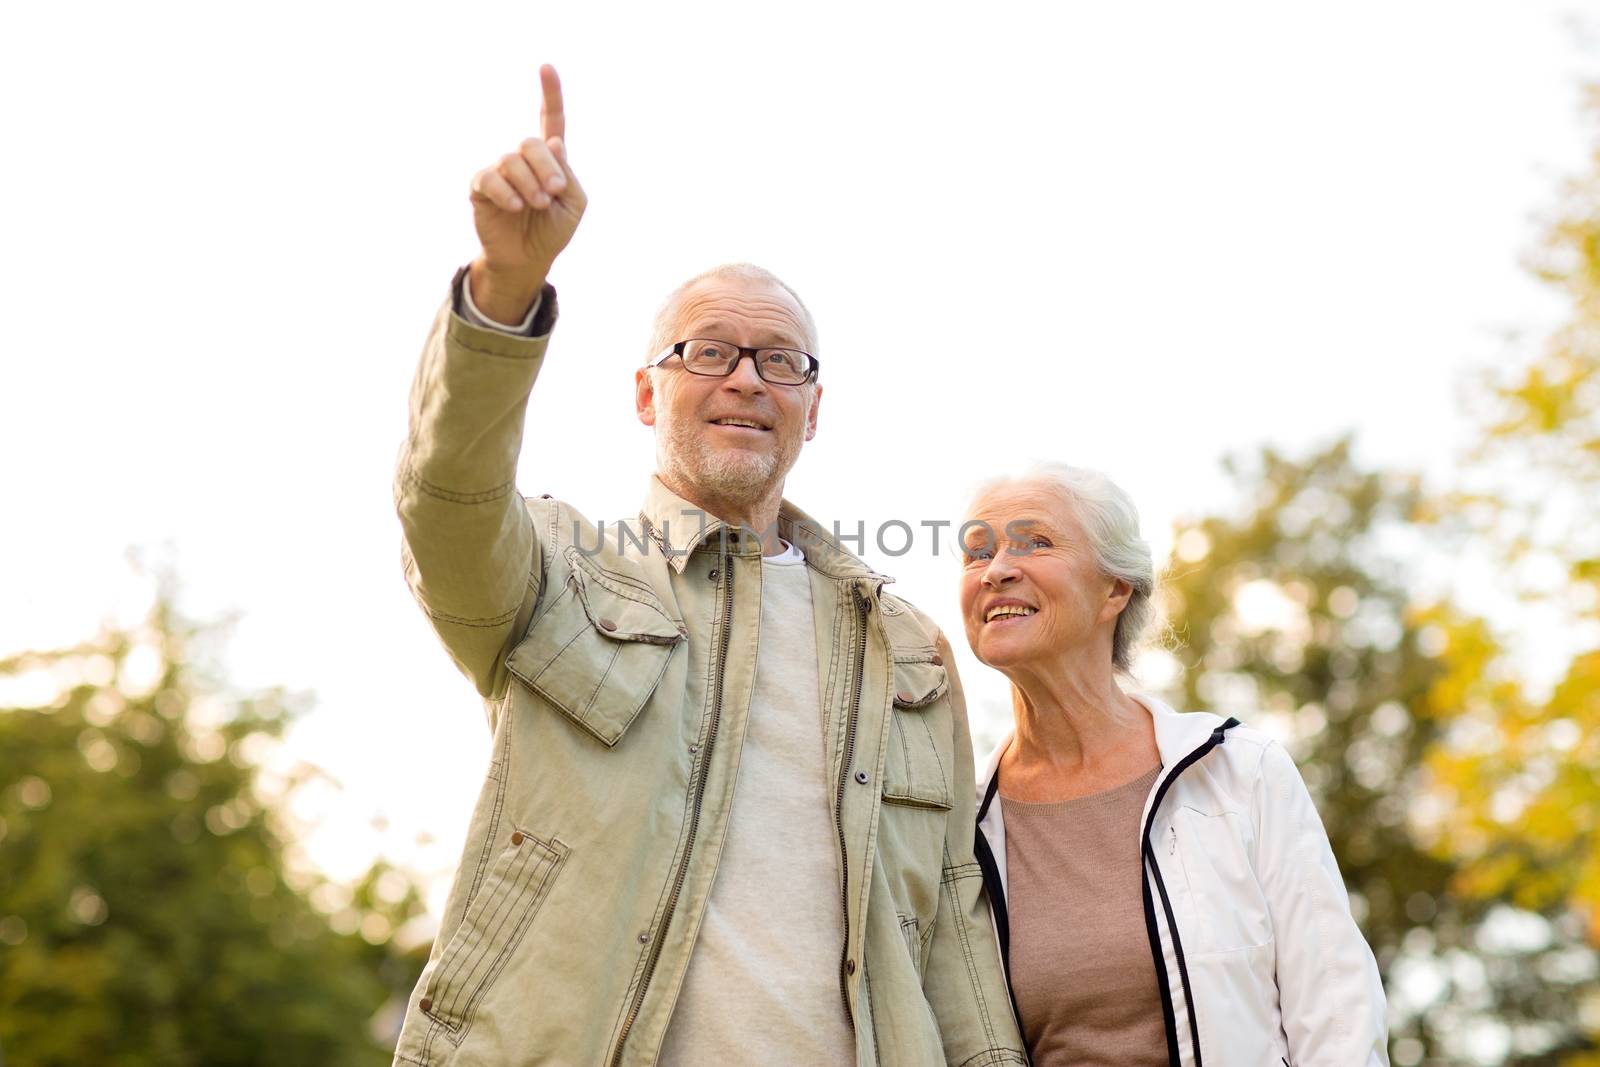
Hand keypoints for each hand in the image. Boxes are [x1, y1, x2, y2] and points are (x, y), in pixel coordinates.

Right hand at [468, 64, 586, 321]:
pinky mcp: (481, 187)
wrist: (528, 259)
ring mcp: (500, 171)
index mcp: (549, 159)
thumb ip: (567, 173)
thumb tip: (553, 142)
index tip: (546, 67)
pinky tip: (517, 206)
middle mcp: (523, 159)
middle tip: (553, 192)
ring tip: (536, 205)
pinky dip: (507, 192)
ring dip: (530, 183)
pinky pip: (491, 178)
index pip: (550, 120)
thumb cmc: (553, 231)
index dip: (550, 94)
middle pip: (531, 143)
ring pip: (512, 161)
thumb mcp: (573, 203)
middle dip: (546, 167)